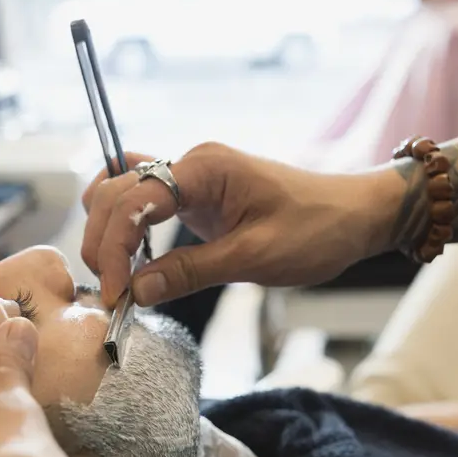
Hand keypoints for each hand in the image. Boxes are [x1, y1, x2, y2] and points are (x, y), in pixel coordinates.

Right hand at [81, 143, 397, 306]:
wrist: (354, 216)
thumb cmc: (317, 230)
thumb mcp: (255, 258)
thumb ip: (192, 272)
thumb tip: (137, 292)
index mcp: (205, 167)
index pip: (135, 199)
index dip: (114, 246)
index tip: (116, 293)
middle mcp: (191, 163)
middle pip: (117, 191)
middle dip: (102, 240)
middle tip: (110, 292)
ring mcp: (190, 177)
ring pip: (122, 192)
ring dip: (107, 230)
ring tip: (112, 275)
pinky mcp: (194, 195)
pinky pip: (143, 202)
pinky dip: (125, 225)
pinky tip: (124, 256)